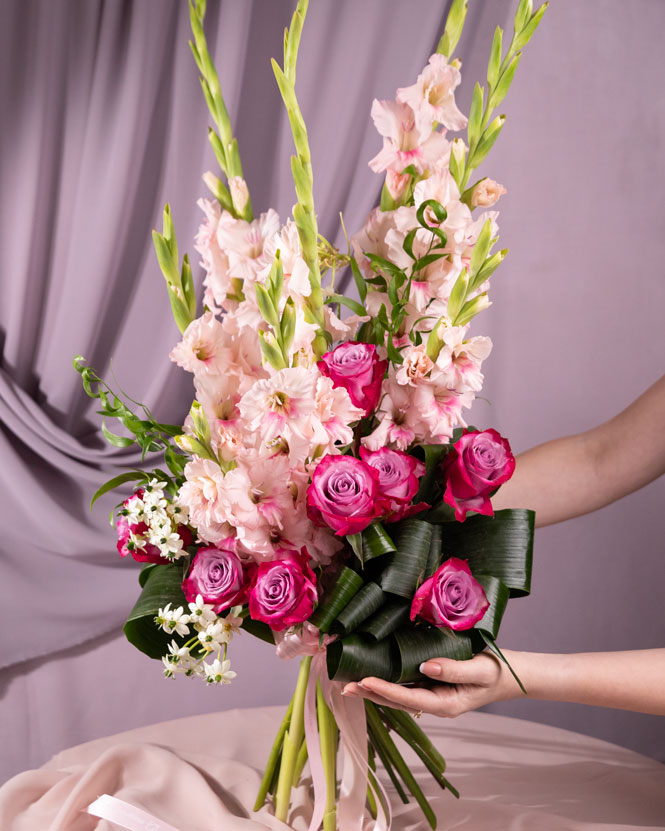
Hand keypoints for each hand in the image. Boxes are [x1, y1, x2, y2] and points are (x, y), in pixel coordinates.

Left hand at [342, 651, 522, 717]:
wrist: (510, 675)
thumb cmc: (496, 672)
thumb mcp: (479, 670)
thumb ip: (454, 670)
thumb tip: (425, 667)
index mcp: (444, 704)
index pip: (408, 698)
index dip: (385, 690)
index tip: (365, 681)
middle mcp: (434, 702)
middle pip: (397, 700)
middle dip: (371, 692)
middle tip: (345, 685)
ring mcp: (433, 695)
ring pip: (398, 694)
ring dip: (375, 689)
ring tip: (351, 682)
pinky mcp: (432, 684)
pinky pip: (406, 685)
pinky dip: (388, 681)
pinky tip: (375, 674)